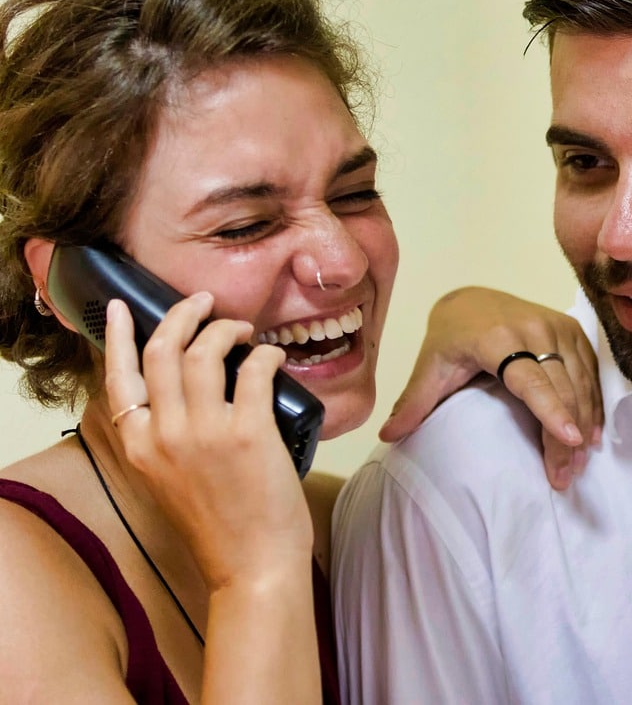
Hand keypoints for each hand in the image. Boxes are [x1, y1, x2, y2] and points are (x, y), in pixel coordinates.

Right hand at [103, 294, 312, 588]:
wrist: (251, 566)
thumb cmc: (220, 525)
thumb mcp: (170, 480)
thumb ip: (166, 438)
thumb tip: (187, 389)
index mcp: (139, 447)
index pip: (119, 377)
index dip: (122, 336)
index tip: (124, 308)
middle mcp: (164, 435)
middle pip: (163, 351)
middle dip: (184, 315)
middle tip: (205, 303)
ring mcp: (205, 433)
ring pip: (205, 352)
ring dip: (227, 329)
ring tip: (245, 330)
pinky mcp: (249, 433)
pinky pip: (255, 371)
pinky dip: (266, 354)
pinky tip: (273, 355)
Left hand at [379, 286, 601, 490]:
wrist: (473, 298)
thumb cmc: (451, 336)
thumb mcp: (430, 366)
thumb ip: (414, 401)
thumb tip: (387, 437)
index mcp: (499, 338)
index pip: (531, 379)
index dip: (551, 410)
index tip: (569, 439)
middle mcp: (535, 329)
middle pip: (560, 389)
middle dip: (566, 436)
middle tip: (564, 477)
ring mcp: (558, 328)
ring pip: (580, 382)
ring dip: (584, 424)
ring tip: (578, 464)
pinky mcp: (573, 330)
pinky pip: (590, 372)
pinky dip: (593, 404)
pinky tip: (591, 435)